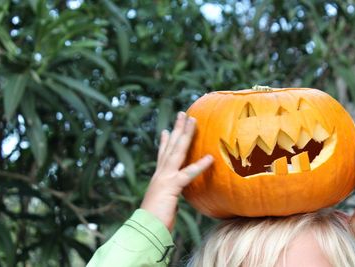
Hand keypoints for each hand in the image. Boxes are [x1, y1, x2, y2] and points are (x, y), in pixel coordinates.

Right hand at [140, 112, 212, 230]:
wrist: (144, 232)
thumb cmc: (154, 223)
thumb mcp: (162, 206)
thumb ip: (168, 199)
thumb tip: (171, 201)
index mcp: (158, 178)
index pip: (162, 156)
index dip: (165, 142)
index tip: (167, 130)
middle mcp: (160, 174)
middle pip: (170, 146)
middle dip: (177, 129)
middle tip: (183, 114)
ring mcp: (164, 178)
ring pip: (176, 151)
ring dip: (185, 135)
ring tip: (192, 120)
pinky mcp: (170, 187)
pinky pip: (187, 174)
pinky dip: (199, 165)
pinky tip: (210, 158)